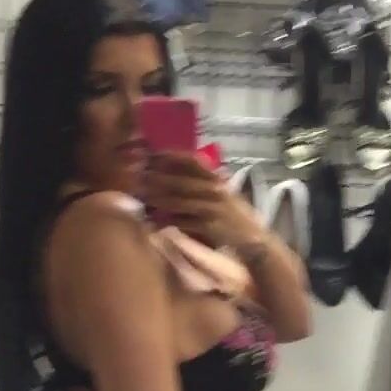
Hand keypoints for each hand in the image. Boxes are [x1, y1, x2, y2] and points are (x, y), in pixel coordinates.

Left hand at [144, 152, 266, 256]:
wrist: (252, 237)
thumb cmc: (233, 213)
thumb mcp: (222, 191)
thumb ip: (202, 180)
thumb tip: (172, 171)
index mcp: (216, 179)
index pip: (193, 161)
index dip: (172, 156)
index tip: (153, 153)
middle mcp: (214, 191)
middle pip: (181, 181)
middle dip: (158, 178)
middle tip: (138, 175)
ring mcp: (211, 209)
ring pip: (179, 201)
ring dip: (158, 198)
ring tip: (141, 195)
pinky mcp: (208, 227)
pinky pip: (183, 222)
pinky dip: (167, 221)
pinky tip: (153, 220)